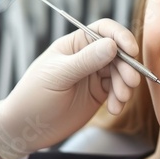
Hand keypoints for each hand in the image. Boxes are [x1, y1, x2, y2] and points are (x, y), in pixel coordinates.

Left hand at [0, 19, 140, 158]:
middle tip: (130, 83)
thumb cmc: (33, 97)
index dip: (121, 37)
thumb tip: (112, 45)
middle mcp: (88, 56)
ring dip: (125, 85)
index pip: (104, 30)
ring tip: (119, 100)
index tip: (132, 51)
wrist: (28, 128)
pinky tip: (114, 109)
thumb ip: (85, 61)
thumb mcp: (58, 76)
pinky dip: (121, 99)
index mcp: (75, 44)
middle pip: (118, 53)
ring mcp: (95, 75)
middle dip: (127, 68)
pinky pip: (118, 90)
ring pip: (121, 72)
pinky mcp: (100, 93)